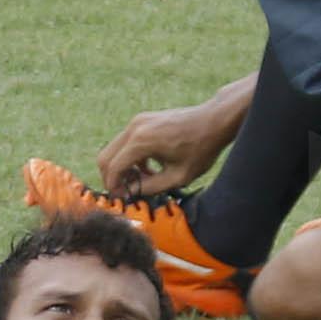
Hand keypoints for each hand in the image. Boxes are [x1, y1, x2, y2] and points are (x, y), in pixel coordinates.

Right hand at [98, 103, 232, 197]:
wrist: (214, 120)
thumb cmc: (201, 148)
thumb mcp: (178, 176)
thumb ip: (151, 187)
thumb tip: (131, 193)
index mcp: (141, 141)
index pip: (113, 168)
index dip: (114, 187)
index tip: (121, 199)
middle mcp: (135, 128)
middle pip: (106, 157)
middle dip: (112, 178)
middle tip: (126, 192)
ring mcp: (138, 121)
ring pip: (114, 149)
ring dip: (122, 168)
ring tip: (143, 181)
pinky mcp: (142, 120)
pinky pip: (126, 142)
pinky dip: (130, 157)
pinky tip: (149, 169)